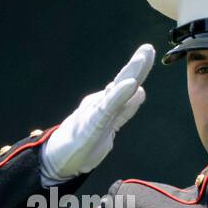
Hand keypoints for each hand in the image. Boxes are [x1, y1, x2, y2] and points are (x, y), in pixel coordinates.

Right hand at [40, 43, 153, 184]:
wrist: (59, 159)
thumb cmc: (85, 142)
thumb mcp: (111, 124)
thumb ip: (125, 109)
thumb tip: (140, 90)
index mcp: (108, 104)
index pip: (127, 85)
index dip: (139, 69)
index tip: (148, 51)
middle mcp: (102, 104)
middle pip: (122, 82)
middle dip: (136, 66)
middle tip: (148, 48)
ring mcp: (96, 113)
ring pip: (116, 91)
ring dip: (129, 74)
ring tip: (141, 59)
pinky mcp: (91, 125)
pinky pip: (108, 109)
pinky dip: (119, 96)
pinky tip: (130, 85)